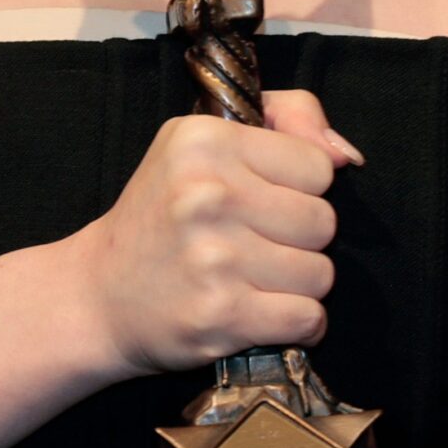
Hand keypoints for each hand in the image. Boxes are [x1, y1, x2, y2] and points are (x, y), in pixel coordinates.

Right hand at [82, 89, 355, 380]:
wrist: (100, 292)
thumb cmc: (162, 213)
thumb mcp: (203, 143)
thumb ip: (286, 123)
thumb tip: (347, 156)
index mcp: (204, 141)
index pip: (316, 166)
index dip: (296, 187)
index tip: (258, 199)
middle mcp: (207, 194)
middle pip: (322, 222)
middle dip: (298, 239)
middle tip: (253, 243)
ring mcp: (213, 257)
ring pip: (320, 274)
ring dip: (296, 284)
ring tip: (251, 278)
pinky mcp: (221, 314)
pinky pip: (307, 319)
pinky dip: (294, 324)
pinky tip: (259, 311)